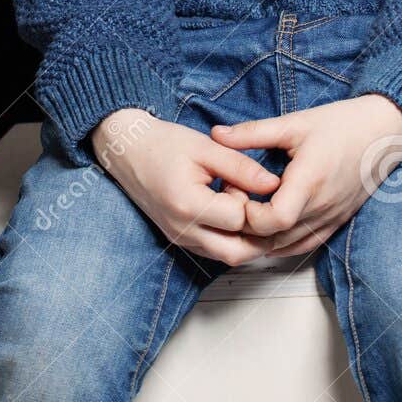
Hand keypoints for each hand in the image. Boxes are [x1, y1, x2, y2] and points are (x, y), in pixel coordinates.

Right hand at [90, 108, 283, 265]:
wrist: (128, 151)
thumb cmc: (164, 144)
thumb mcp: (206, 147)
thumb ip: (241, 166)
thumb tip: (273, 183)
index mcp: (188, 205)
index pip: (239, 219)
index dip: (251, 200)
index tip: (245, 180)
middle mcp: (183, 230)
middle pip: (237, 252)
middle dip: (259, 233)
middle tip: (263, 205)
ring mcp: (180, 239)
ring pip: (228, 257)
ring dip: (246, 239)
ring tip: (248, 207)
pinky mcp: (180, 240)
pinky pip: (214, 251)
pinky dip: (231, 239)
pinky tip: (232, 214)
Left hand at [211, 94, 401, 258]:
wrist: (383, 133)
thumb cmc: (340, 124)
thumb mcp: (294, 123)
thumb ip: (253, 133)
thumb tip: (215, 134)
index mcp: (310, 180)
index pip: (274, 219)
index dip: (248, 214)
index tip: (236, 193)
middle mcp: (321, 207)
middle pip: (275, 238)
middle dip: (247, 227)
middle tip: (234, 201)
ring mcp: (330, 219)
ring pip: (287, 248)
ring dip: (261, 239)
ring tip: (246, 214)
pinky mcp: (335, 223)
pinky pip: (304, 247)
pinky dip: (281, 245)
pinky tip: (266, 232)